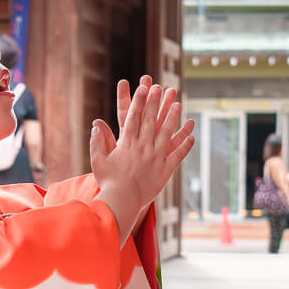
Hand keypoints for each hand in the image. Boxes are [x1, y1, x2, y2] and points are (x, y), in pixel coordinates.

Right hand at [91, 74, 194, 243]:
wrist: (123, 201)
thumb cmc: (109, 182)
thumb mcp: (98, 161)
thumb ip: (97, 142)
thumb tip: (96, 125)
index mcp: (127, 144)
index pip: (134, 117)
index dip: (139, 101)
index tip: (143, 88)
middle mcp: (143, 147)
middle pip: (151, 120)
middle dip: (156, 102)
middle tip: (161, 88)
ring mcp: (156, 158)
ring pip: (167, 134)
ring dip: (173, 118)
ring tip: (178, 104)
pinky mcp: (165, 170)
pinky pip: (178, 155)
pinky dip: (185, 145)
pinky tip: (192, 135)